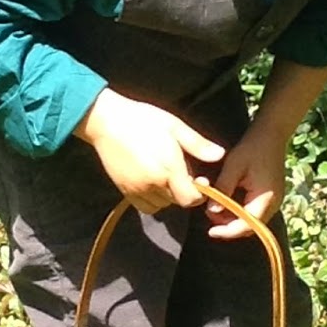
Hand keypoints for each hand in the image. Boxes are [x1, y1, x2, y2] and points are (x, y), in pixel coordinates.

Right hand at [74, 89, 224, 214]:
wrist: (106, 122)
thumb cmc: (143, 119)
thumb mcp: (174, 126)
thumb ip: (197, 145)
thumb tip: (219, 155)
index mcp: (169, 168)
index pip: (191, 199)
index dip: (199, 193)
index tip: (199, 179)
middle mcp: (153, 183)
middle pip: (177, 201)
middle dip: (183, 190)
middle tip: (180, 169)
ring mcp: (137, 189)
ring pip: (162, 205)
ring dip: (168, 195)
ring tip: (164, 174)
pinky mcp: (124, 190)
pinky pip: (145, 206)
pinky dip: (152, 200)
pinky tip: (151, 182)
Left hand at [207, 122, 289, 239]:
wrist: (271, 134)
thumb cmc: (253, 147)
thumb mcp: (234, 166)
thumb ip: (223, 189)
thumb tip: (211, 211)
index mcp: (265, 199)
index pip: (247, 226)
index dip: (228, 232)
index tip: (210, 231)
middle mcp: (272, 205)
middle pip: (250, 227)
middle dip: (229, 226)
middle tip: (210, 216)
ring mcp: (273, 202)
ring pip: (251, 221)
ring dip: (233, 219)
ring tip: (215, 208)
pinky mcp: (270, 197)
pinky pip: (254, 212)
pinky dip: (239, 212)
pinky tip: (227, 202)